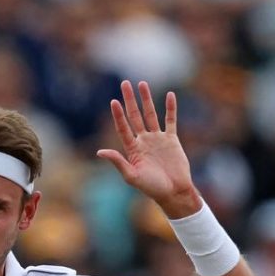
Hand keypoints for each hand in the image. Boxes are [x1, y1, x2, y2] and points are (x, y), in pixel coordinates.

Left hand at [97, 81, 201, 218]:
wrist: (174, 192)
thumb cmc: (152, 187)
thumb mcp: (132, 176)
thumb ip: (118, 162)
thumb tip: (99, 152)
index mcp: (132, 149)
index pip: (123, 128)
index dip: (118, 115)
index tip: (114, 101)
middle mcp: (143, 141)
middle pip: (135, 116)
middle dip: (130, 100)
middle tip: (124, 83)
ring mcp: (158, 139)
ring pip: (151, 114)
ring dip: (147, 99)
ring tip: (142, 84)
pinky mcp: (172, 140)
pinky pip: (171, 120)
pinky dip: (171, 108)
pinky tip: (170, 95)